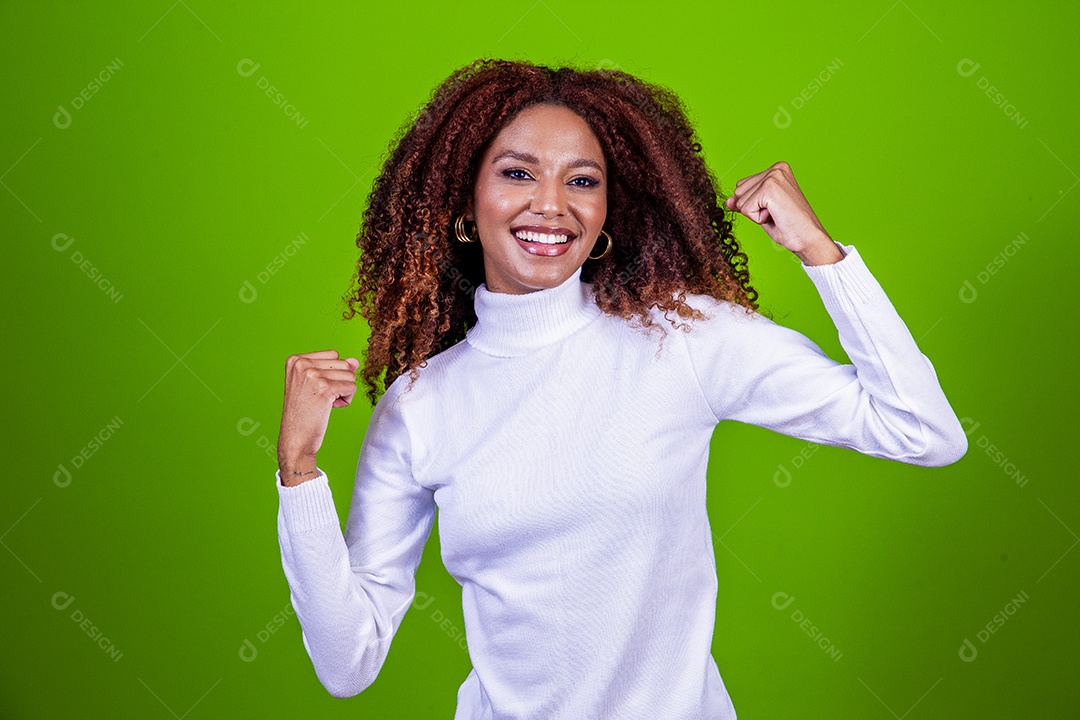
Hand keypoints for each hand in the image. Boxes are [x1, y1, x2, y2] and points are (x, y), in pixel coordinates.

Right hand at [277, 350, 359, 484]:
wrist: (295, 438)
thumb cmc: (304, 412)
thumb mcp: (315, 384)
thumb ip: (335, 368)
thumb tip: (355, 361)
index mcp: (295, 359)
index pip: (334, 355)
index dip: (332, 374)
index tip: (316, 389)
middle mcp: (302, 364)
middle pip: (343, 364)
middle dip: (339, 383)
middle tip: (320, 398)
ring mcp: (312, 375)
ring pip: (350, 375)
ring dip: (343, 392)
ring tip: (325, 403)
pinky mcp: (325, 388)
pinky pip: (352, 387)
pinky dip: (347, 400)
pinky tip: (331, 407)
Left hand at [724, 161, 842, 265]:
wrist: (808, 238)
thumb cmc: (789, 226)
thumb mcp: (762, 210)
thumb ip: (745, 201)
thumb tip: (727, 201)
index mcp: (777, 169)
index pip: (742, 186)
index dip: (752, 204)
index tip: (775, 209)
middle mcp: (776, 168)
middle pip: (738, 191)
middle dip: (752, 208)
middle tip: (776, 213)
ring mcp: (773, 176)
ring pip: (740, 201)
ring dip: (755, 214)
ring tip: (777, 214)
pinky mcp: (769, 188)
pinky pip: (745, 209)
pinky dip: (757, 219)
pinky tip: (775, 216)